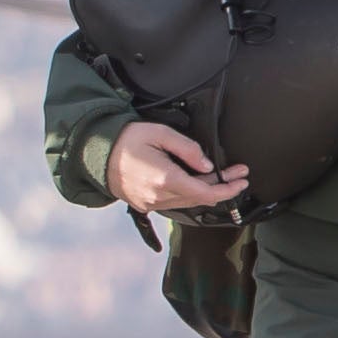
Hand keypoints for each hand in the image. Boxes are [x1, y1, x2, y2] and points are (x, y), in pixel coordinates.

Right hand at [111, 121, 248, 217]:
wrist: (95, 154)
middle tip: (238, 175)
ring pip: (188, 202)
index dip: (228, 188)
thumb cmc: (126, 140)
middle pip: (200, 198)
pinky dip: (189, 194)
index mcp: (165, 179)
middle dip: (222, 187)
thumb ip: (188, 149)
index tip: (241, 179)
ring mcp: (151, 203)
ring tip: (220, 177)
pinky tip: (196, 183)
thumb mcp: (160, 133)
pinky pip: (174, 202)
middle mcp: (159, 196)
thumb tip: (207, 165)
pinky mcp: (145, 204)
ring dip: (206, 191)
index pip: (206, 192)